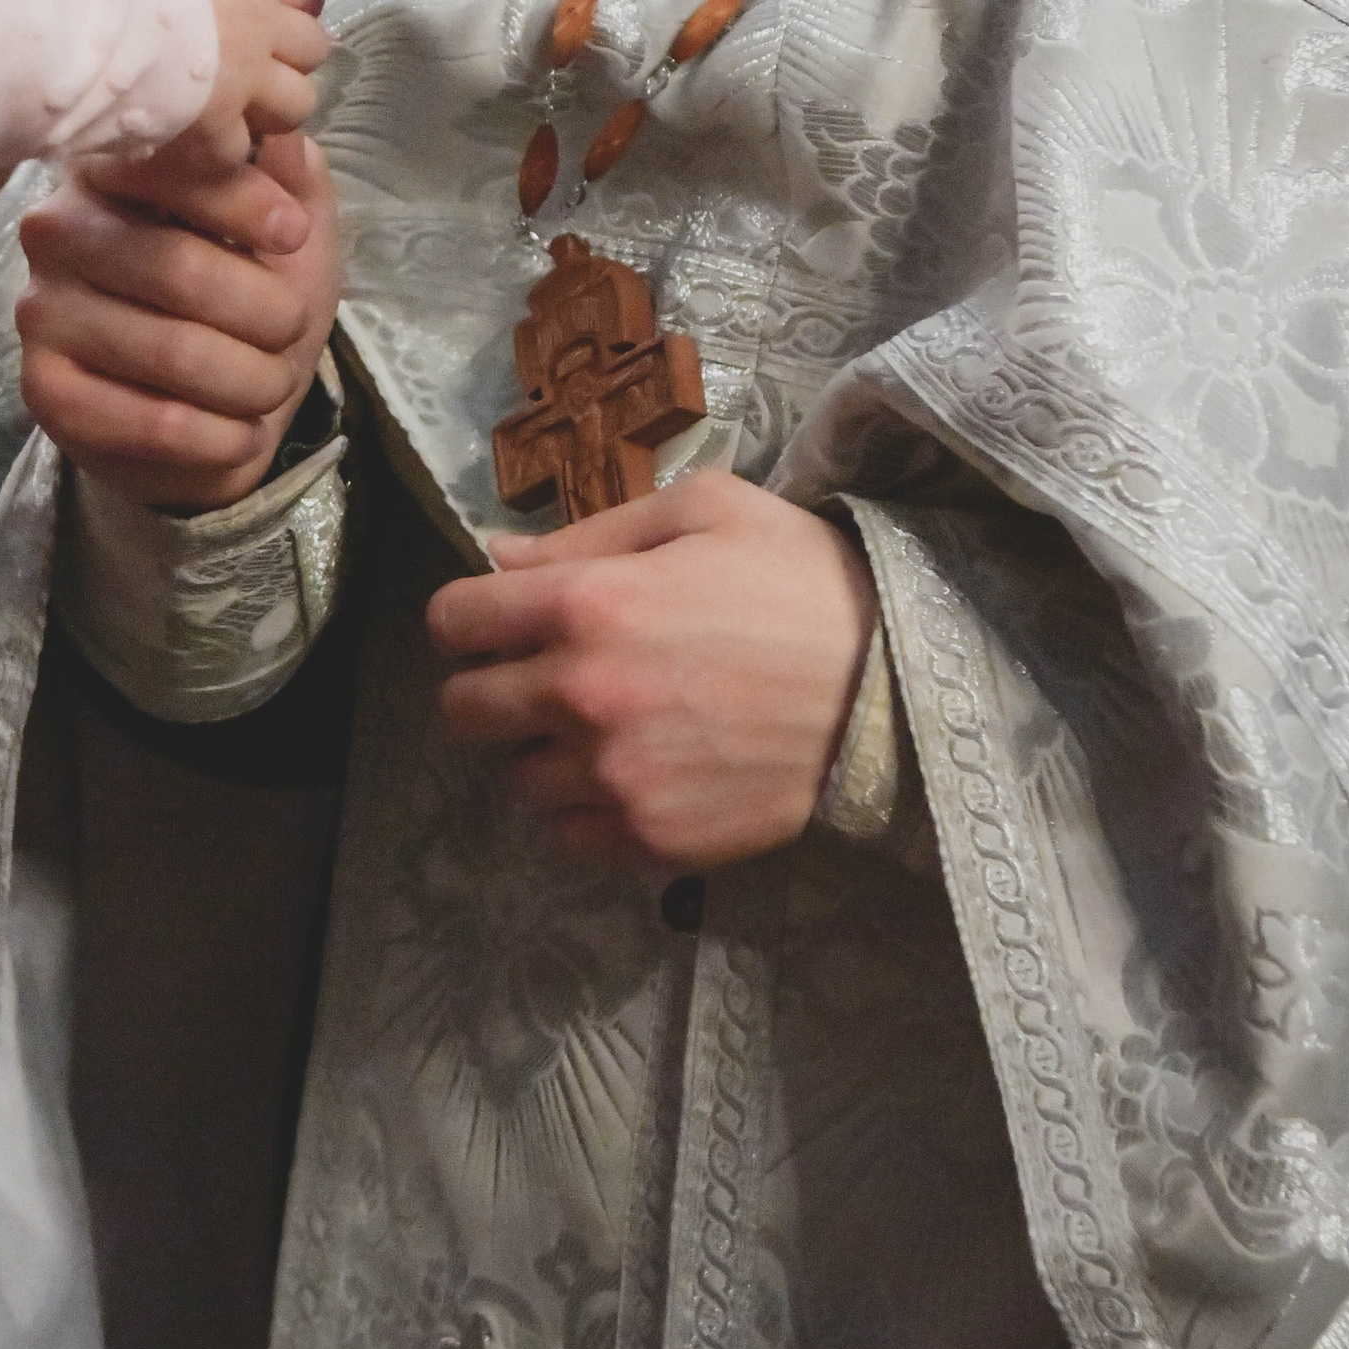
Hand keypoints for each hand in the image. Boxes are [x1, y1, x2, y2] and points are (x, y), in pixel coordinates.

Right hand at [17, 128, 340, 509]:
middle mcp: (56, 229)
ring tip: (273, 383)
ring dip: (253, 380)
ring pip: (175, 352)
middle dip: (266, 310)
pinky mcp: (46, 391)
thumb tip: (289, 139)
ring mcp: (41, 311)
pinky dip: (220, 437)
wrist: (202, 412)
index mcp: (110, 168)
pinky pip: (153, 422)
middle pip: (179, 268)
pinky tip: (241, 432)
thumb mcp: (287, 231)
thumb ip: (292, 181)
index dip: (245, 201)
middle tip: (292, 329)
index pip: (174, 169)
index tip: (294, 233)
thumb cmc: (244, 297)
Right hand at [153, 0, 330, 169]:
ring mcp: (246, 85)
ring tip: (240, 109)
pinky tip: (199, 143)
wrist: (85, 29)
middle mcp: (262, 32)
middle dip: (293, 58)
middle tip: (258, 63)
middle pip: (315, 49)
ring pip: (298, 105)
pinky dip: (226, 150)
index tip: (275, 7)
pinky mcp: (219, 132)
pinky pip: (242, 149)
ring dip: (273, 108)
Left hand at [430, 474, 876, 869]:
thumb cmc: (801, 579)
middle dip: (489, 686)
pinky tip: (630, 775)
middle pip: (462, 710)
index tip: (499, 621)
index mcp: (586, 603)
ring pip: (514, 779)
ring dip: (541, 753)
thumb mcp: (706, 509)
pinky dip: (581, 810)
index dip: (469, 617)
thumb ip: (591, 532)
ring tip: (600, 729)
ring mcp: (612, 777)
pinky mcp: (650, 838)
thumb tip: (500, 557)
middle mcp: (580, 695)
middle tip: (541, 677)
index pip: (453, 621)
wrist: (895, 689)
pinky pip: (565, 837)